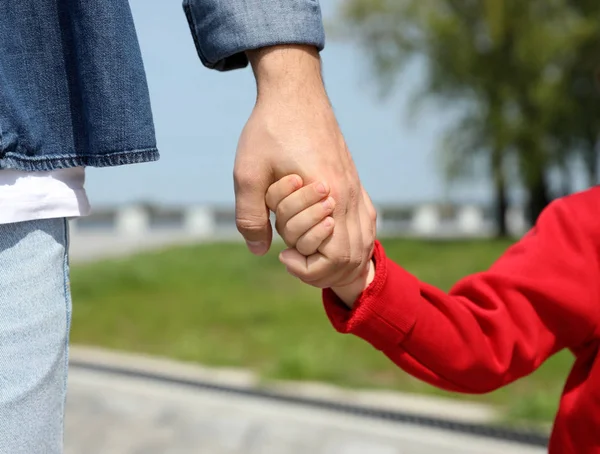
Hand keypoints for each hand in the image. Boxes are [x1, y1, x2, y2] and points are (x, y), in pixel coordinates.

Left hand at [234, 45, 375, 287]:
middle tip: (292, 255)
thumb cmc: (270, 129)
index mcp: (329, 194)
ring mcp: (357, 187)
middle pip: (354, 256)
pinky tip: (326, 234)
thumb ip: (249, 216)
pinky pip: (365, 223)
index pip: (335, 257)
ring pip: (363, 242)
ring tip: (307, 250)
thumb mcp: (247, 173)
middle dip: (322, 268)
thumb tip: (259, 251)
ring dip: (337, 257)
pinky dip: (349, 240)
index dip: (308, 268)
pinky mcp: (355, 181)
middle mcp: (350, 194)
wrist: (295, 91)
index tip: (283, 254)